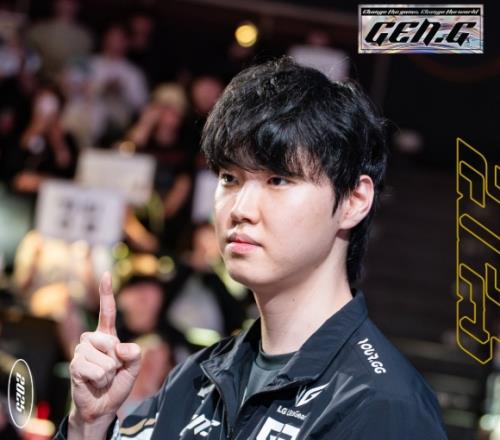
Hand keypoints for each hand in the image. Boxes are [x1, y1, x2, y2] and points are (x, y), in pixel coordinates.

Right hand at [68, 273, 140, 436]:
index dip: (106, 293)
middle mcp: (92, 339)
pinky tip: (94, 382)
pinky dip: (100, 379)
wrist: (102, 406)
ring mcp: (81, 351)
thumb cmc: (117, 384)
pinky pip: (96, 369)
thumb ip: (134, 354)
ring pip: (105, 358)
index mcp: (107, 336)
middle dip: (116, 360)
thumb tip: (119, 347)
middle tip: (111, 371)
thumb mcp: (134, 368)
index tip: (106, 274)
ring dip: (109, 372)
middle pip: (110, 340)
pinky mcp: (75, 364)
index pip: (107, 311)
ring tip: (102, 377)